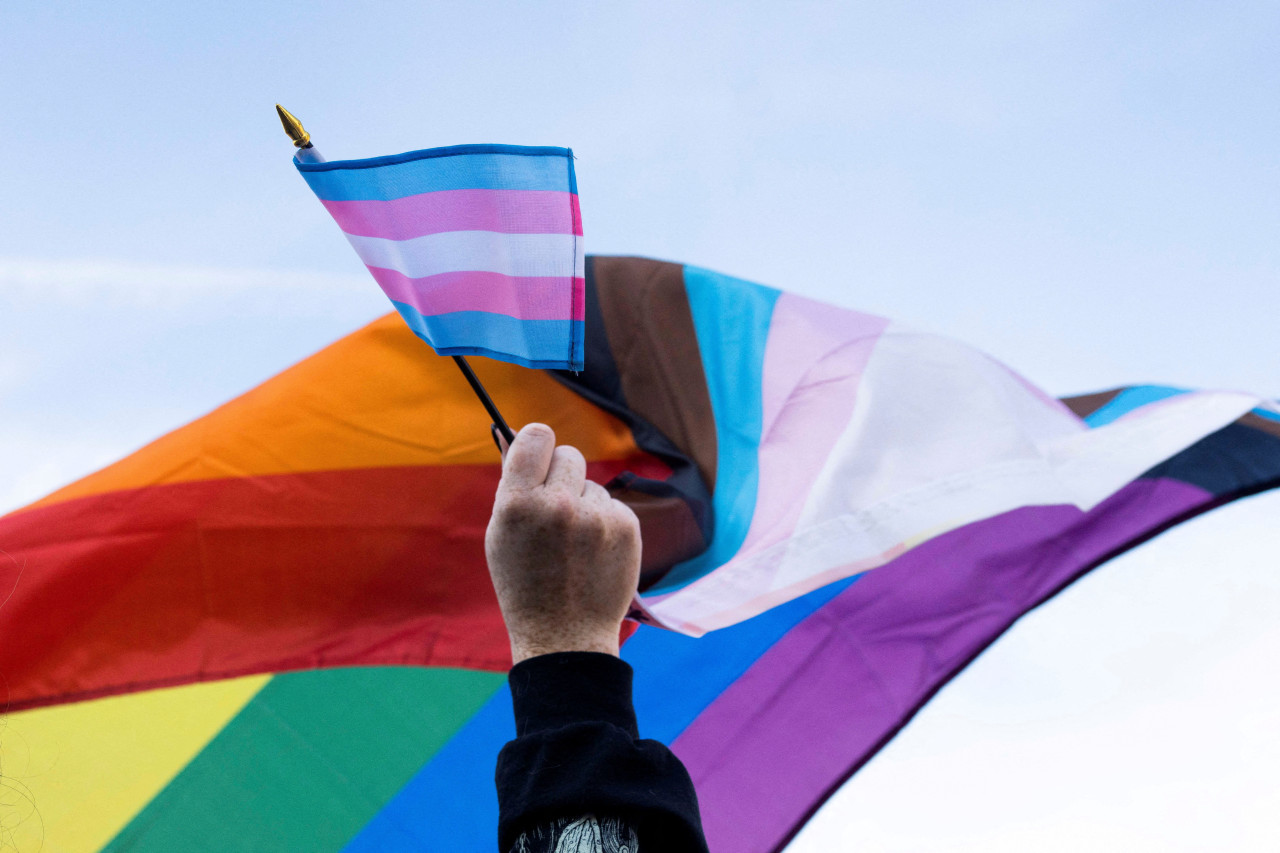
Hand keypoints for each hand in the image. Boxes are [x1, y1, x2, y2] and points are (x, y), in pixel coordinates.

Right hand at [485, 423, 641, 663]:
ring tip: (573, 544)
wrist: (563, 635)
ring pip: (591, 484)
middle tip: (555, 503)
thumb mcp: (501, 535)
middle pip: (568, 454)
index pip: (536, 436)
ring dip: (583, 503)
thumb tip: (517, 440)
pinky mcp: (625, 527)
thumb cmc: (524, 584)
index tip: (540, 451)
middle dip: (562, 473)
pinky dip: (604, 523)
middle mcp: (558, 504)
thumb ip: (513, 488)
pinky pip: (612, 505)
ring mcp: (595, 516)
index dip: (538, 442)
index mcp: (518, 503)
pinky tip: (593, 552)